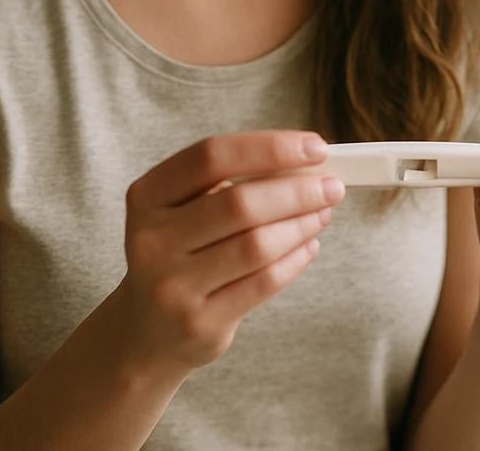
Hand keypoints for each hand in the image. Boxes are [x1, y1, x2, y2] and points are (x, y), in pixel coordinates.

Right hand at [108, 130, 343, 375]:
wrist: (147, 331)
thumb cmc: (180, 253)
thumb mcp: (185, 211)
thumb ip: (234, 184)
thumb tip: (308, 166)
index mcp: (147, 197)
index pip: (211, 156)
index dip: (269, 147)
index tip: (315, 147)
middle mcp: (151, 240)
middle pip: (240, 203)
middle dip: (298, 191)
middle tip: (332, 186)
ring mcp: (172, 286)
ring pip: (257, 246)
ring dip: (302, 224)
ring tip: (322, 213)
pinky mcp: (199, 323)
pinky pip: (264, 283)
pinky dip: (296, 259)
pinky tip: (308, 245)